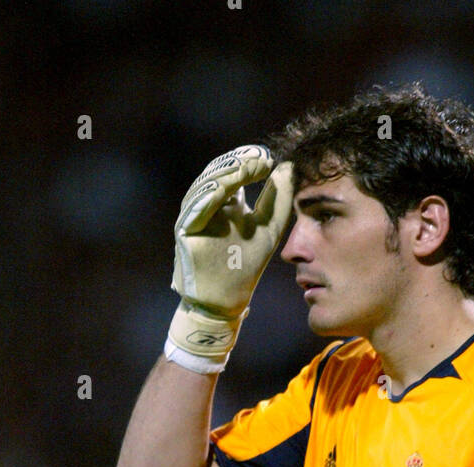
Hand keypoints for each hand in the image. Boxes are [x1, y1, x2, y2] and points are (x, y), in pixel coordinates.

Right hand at [167, 145, 293, 365]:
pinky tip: (223, 187)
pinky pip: (193, 209)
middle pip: (219, 173)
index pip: (235, 173)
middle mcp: (208, 205)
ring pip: (206, 186)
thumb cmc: (244, 269)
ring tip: (246, 166)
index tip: (270, 157)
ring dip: (225, 175)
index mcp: (226, 203)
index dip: (250, 163)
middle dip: (238, 163)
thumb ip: (277, 202)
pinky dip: (206, 197)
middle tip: (260, 157)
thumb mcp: (268, 230)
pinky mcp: (184, 231)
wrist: (225, 302)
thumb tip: (289, 168)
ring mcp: (193, 216)